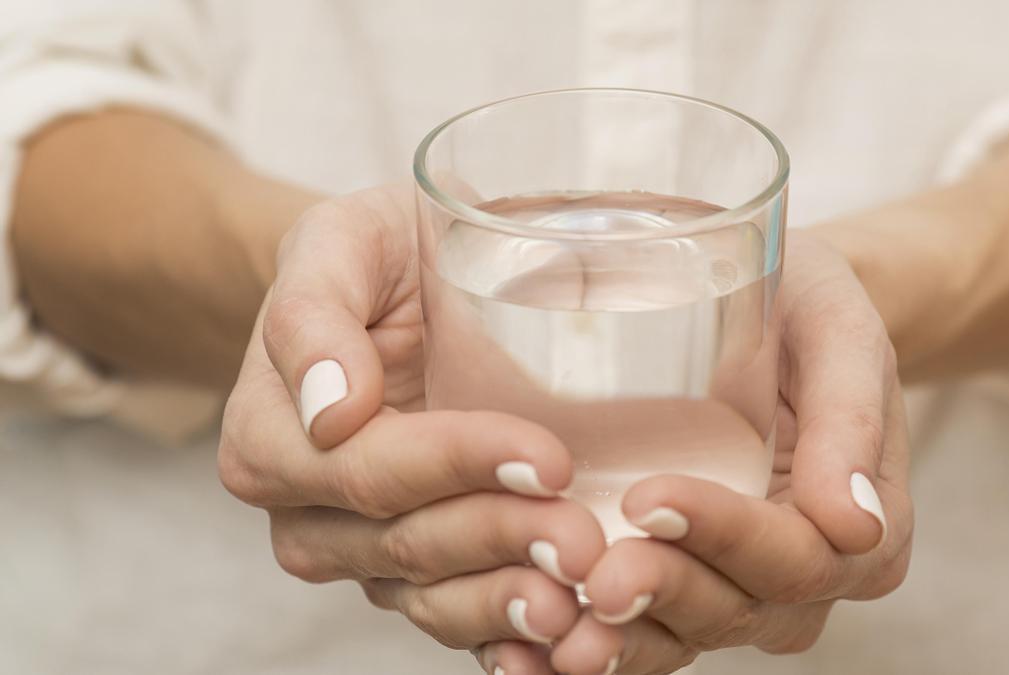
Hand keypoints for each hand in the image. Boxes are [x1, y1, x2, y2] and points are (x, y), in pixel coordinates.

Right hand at [217, 184, 613, 664]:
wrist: (399, 284)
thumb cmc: (372, 256)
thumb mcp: (338, 242)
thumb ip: (313, 315)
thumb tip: (330, 412)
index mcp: (274, 439)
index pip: (372, 470)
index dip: (460, 468)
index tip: (547, 457)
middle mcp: (310, 512)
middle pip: (409, 543)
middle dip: (502, 540)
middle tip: (587, 540)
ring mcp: (366, 552)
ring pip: (435, 597)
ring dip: (512, 602)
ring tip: (584, 600)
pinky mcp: (419, 574)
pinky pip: (457, 620)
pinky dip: (509, 639)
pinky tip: (564, 645)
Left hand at [525, 233, 912, 673]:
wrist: (774, 312)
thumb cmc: (808, 311)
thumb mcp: (841, 336)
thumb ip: (851, 419)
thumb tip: (856, 524)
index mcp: (865, 532)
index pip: (797, 557)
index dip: (724, 536)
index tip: (649, 496)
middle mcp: (806, 577)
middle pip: (740, 608)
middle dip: (665, 593)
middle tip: (595, 576)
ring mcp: (743, 588)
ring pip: (689, 633)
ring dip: (626, 639)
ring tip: (559, 628)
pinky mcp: (687, 583)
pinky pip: (649, 630)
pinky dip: (602, 641)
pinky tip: (537, 646)